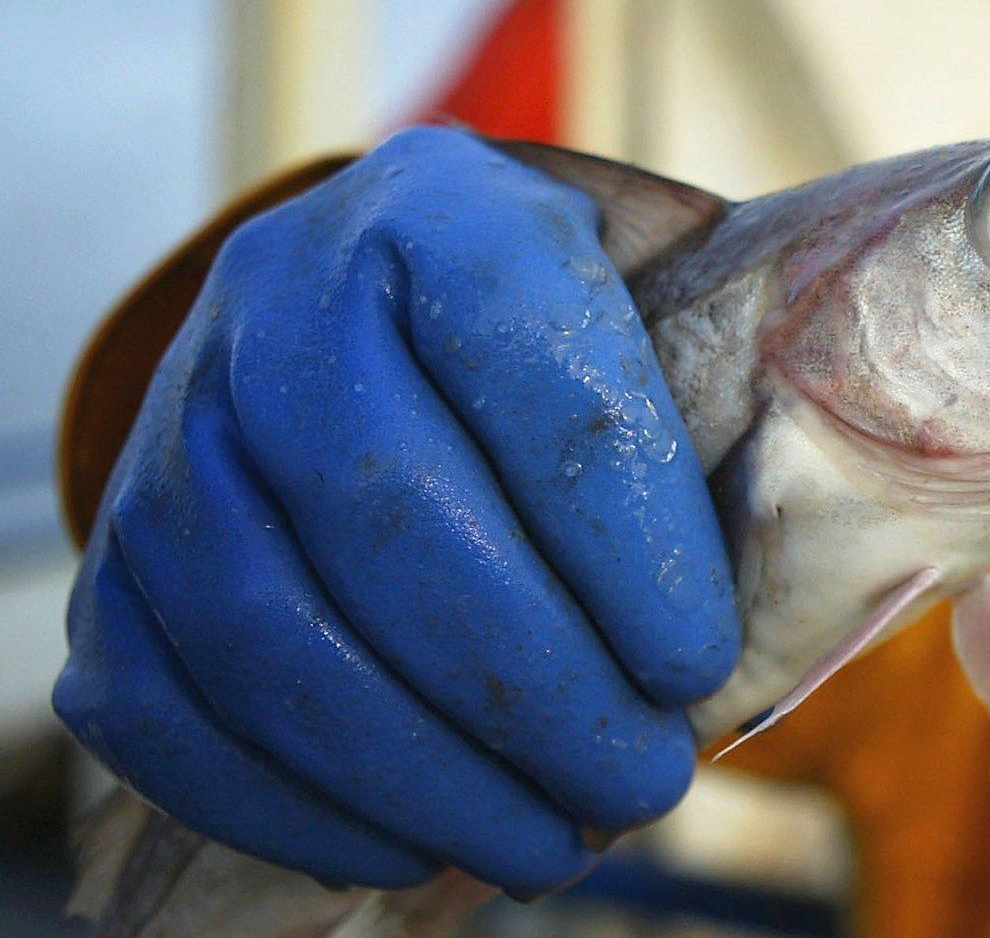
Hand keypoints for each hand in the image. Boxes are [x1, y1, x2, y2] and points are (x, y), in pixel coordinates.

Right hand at [54, 127, 739, 895]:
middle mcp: (285, 295)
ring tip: (551, 841)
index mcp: (450, 213)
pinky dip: (295, 804)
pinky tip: (409, 846)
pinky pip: (166, 708)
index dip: (627, 543)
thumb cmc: (563, 340)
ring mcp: (178, 425)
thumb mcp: (658, 306)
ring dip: (426, 771)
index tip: (699, 665)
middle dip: (535, 684)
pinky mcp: (117, 558)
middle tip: (642, 783)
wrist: (373, 309)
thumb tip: (802, 585)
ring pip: (272, 628)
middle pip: (393, 513)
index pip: (540, 378)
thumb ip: (726, 403)